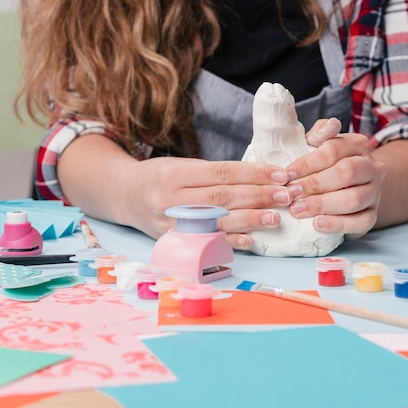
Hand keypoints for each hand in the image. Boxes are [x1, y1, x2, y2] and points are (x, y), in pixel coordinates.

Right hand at [125, 157, 292, 248]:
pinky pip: (205, 243)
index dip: (253, 174)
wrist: (123, 196)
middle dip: (257, 196)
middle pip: (221, 197)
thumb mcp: (180, 165)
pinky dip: (229, 242)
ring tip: (275, 217)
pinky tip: (250, 240)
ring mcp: (171, 223)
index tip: (279, 174)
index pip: (221, 173)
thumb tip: (259, 176)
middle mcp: (171, 198)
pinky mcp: (173, 241)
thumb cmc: (159, 177)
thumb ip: (213, 173)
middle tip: (285, 195)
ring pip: (216, 221)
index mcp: (175, 173)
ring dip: (249, 220)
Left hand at [284, 118, 384, 238]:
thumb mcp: (318, 146)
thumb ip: (318, 135)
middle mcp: (372, 167)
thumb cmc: (325, 165)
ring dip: (323, 205)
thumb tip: (329, 124)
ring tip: (298, 210)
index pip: (333, 150)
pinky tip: (317, 224)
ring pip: (354, 199)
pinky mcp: (373, 215)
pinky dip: (337, 224)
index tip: (287, 175)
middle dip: (314, 184)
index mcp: (357, 144)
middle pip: (346, 173)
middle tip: (291, 194)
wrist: (349, 187)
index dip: (308, 163)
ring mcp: (375, 192)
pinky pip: (360, 222)